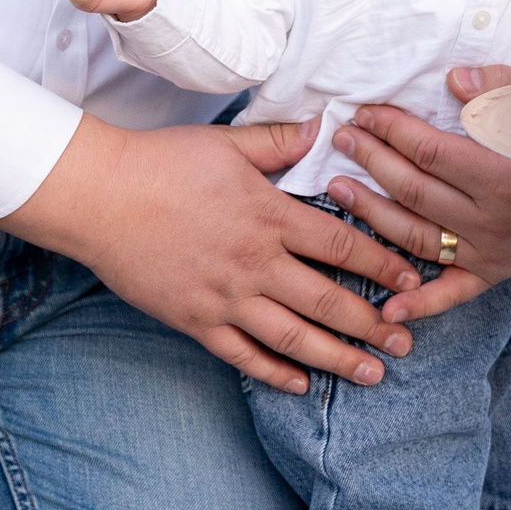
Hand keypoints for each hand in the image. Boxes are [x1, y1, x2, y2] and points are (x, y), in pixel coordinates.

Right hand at [0, 115, 423, 393]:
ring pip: (292, 336)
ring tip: (371, 375)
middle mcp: (254, 262)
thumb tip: (324, 124)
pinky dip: (274, 373)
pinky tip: (302, 384)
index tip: (412, 280)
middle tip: (406, 343)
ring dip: (336, 358)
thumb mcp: (228, 144)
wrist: (98, 196)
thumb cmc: (162, 163)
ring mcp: (224, 297)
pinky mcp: (194, 320)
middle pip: (326, 300)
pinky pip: (242, 355)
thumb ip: (280, 141)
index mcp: (269, 216)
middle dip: (372, 325)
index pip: (340, 244)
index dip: (381, 264)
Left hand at [320, 64, 510, 322]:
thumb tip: (450, 81)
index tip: (364, 113)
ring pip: (416, 236)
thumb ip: (495, 87)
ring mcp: (493, 250)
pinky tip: (387, 306)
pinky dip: (421, 303)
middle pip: (413, 189)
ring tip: (338, 189)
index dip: (390, 130)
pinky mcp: (497, 271)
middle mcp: (494, 219)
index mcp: (504, 173)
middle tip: (342, 139)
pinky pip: (453, 292)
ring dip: (371, 213)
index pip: (428, 152)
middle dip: (371, 160)